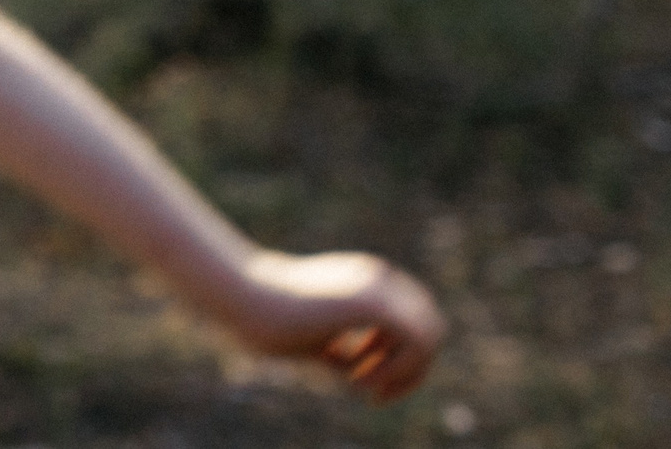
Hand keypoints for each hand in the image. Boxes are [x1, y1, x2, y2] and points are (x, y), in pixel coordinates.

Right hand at [225, 250, 446, 402]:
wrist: (242, 298)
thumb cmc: (268, 319)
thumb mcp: (319, 343)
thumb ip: (349, 355)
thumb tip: (372, 383)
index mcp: (365, 280)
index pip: (412, 321)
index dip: (400, 359)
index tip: (364, 384)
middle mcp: (377, 277)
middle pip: (428, 327)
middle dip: (411, 368)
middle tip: (374, 394)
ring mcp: (376, 285)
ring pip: (429, 334)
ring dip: (408, 371)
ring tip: (367, 388)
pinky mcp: (371, 301)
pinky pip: (417, 340)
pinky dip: (401, 369)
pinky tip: (362, 380)